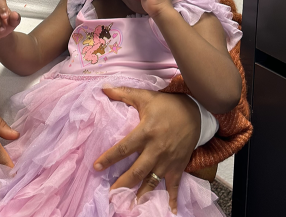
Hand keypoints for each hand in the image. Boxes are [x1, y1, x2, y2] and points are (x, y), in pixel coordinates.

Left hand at [93, 87, 199, 214]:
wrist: (194, 112)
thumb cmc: (166, 105)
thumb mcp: (144, 96)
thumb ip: (123, 93)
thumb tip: (103, 87)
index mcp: (145, 132)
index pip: (124, 148)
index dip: (109, 158)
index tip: (96, 167)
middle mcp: (156, 149)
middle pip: (137, 170)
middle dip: (123, 183)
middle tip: (111, 194)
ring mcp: (168, 160)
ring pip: (152, 181)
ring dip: (141, 194)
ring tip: (130, 205)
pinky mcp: (178, 166)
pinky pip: (174, 185)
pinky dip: (171, 199)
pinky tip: (169, 211)